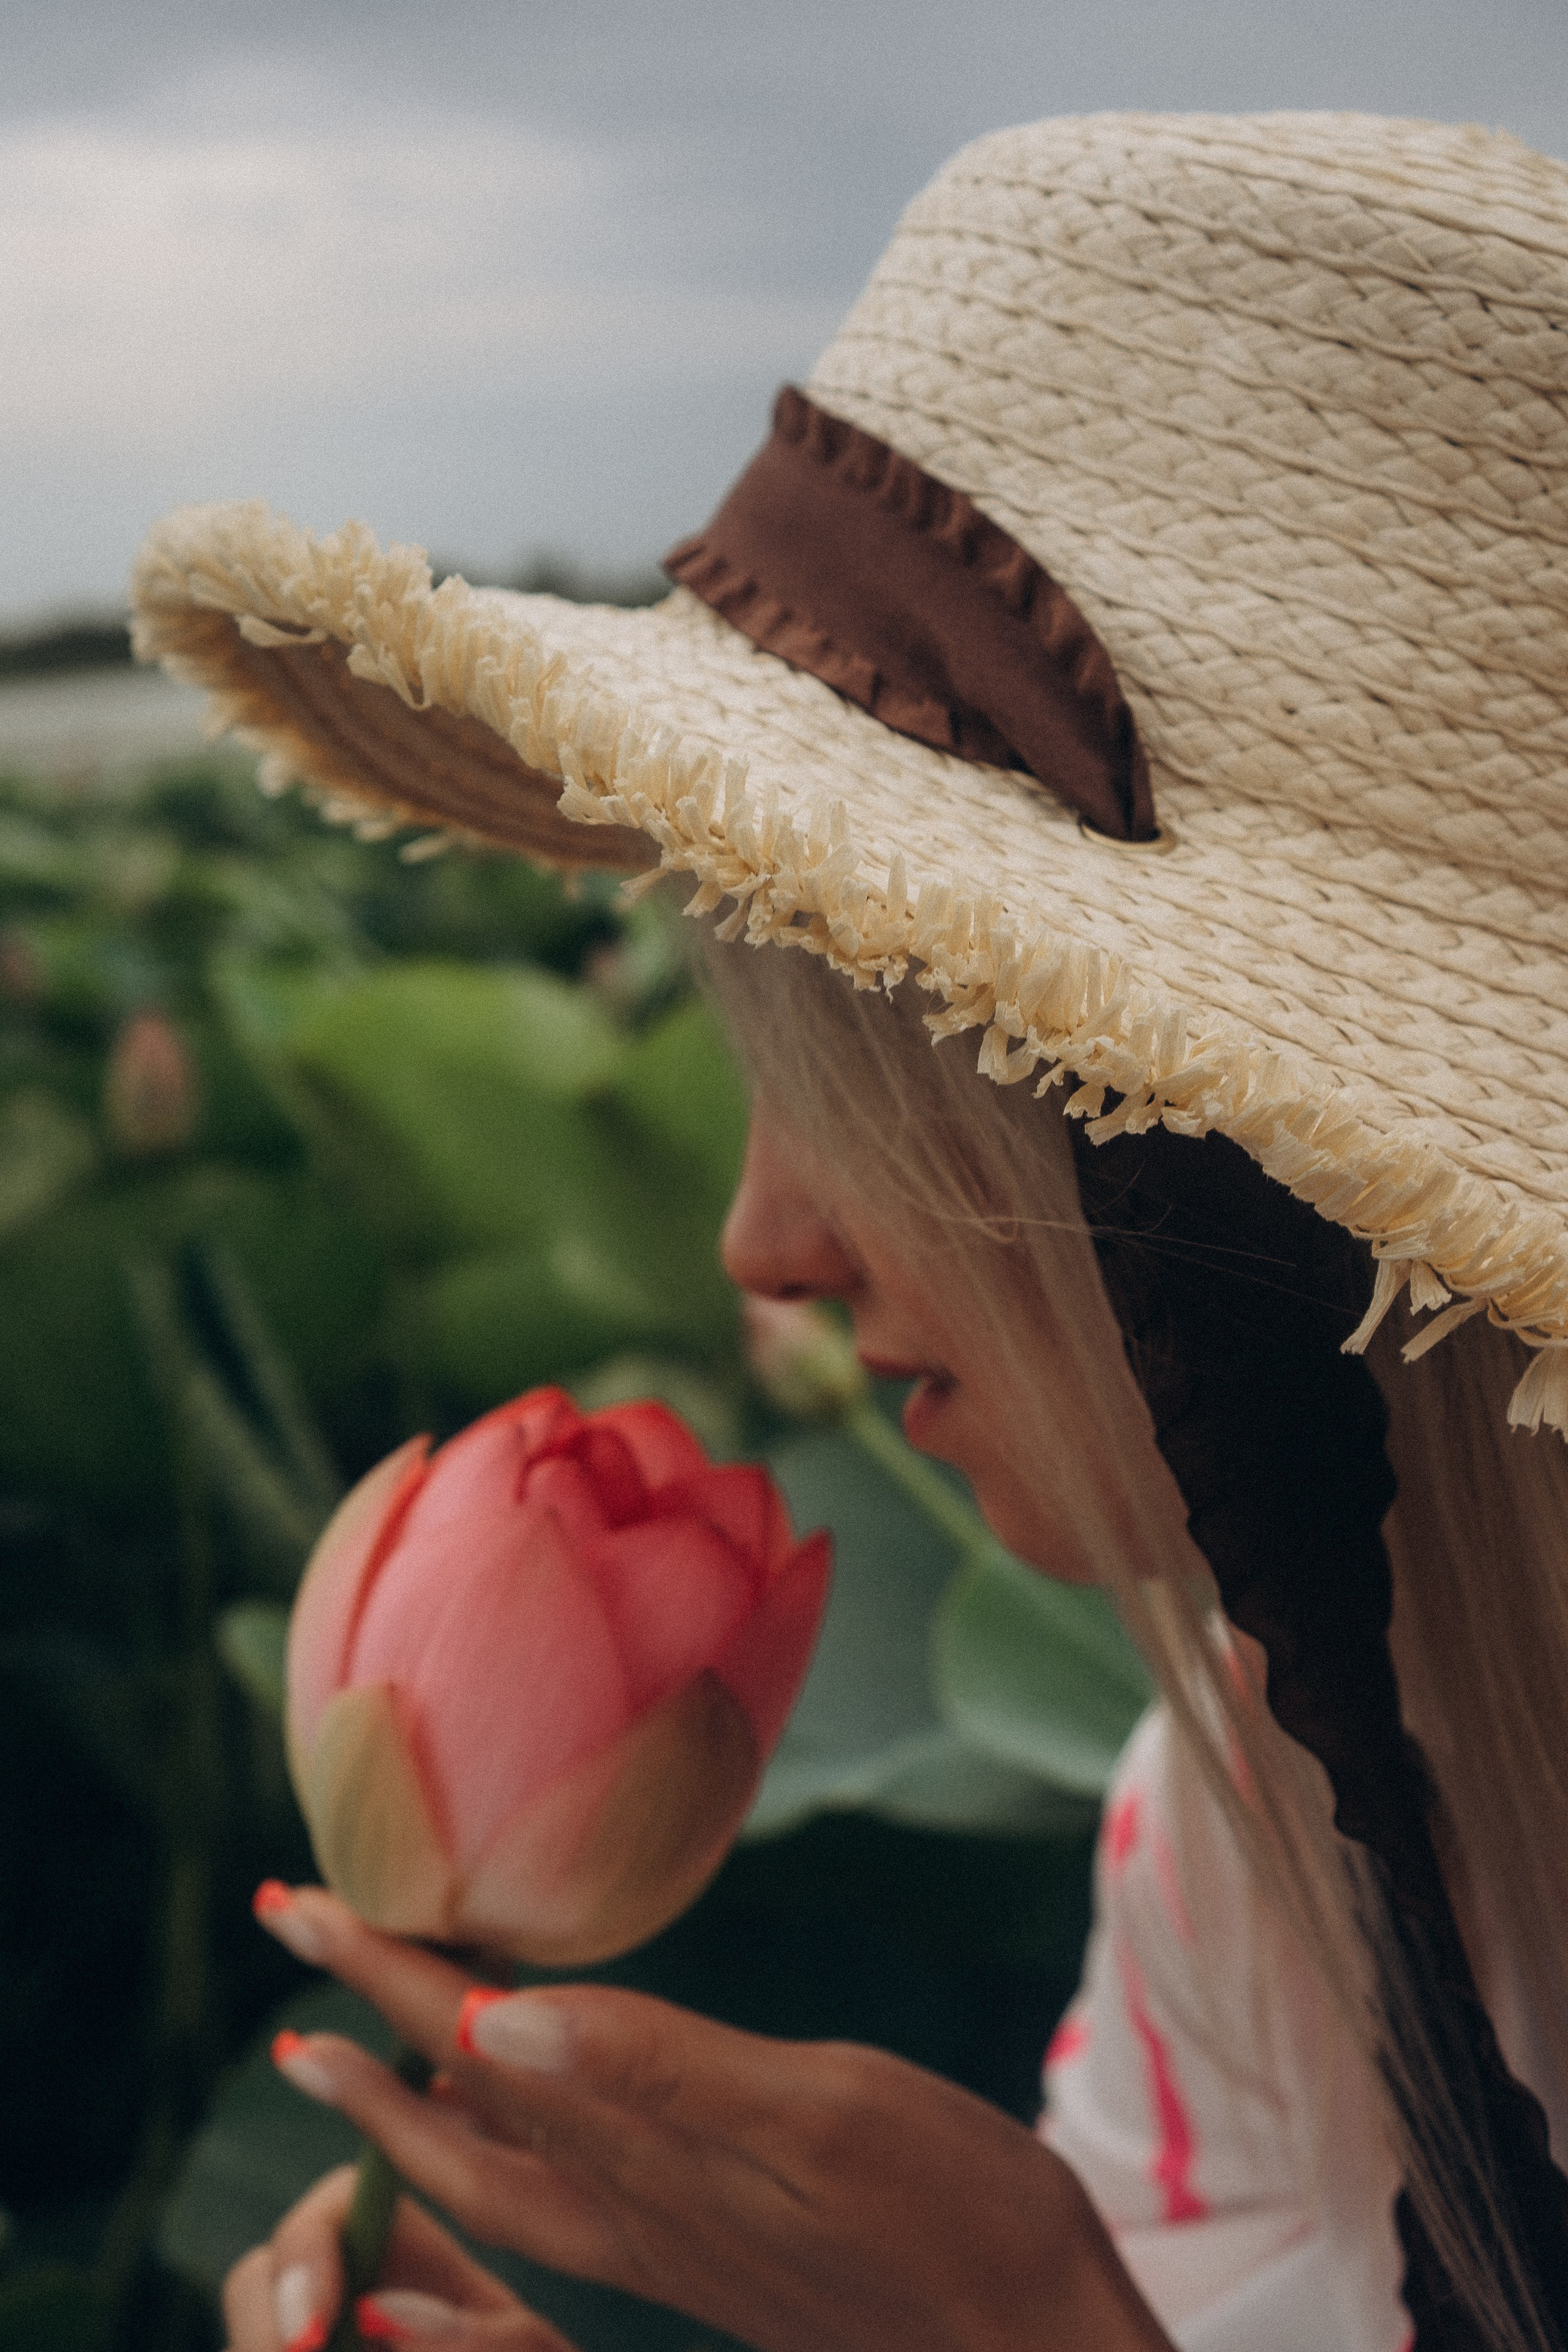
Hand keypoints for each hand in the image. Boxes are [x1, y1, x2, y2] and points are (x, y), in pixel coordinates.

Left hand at [253, 1885, 1173, 2351]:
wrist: (1029, 2348)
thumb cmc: (951, 2217)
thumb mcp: (820, 2116)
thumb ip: (658, 2072)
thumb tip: (490, 2021)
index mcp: (643, 2158)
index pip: (469, 2049)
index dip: (380, 1973)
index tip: (296, 1905)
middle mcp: (631, 2207)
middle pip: (451, 2119)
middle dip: (358, 2029)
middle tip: (290, 1936)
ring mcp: (666, 2242)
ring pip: (491, 2177)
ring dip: (406, 2106)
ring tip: (343, 2052)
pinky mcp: (708, 2257)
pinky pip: (547, 2231)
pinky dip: (482, 2202)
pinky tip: (479, 2181)